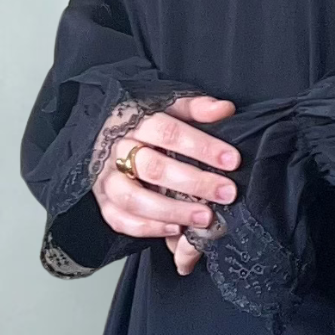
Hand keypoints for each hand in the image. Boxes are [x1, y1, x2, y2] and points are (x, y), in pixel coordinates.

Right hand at [92, 93, 238, 276]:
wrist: (103, 133)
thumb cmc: (142, 121)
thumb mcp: (168, 107)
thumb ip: (196, 108)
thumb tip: (224, 109)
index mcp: (135, 120)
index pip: (169, 132)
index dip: (202, 147)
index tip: (231, 160)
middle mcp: (117, 149)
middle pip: (154, 168)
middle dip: (195, 182)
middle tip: (225, 192)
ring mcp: (106, 177)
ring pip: (134, 198)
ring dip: (172, 211)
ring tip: (205, 216)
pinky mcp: (103, 201)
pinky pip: (119, 220)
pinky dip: (148, 227)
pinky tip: (176, 228)